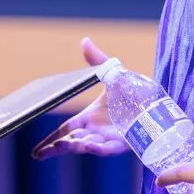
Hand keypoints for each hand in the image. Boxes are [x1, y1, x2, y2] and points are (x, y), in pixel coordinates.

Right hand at [31, 37, 127, 159]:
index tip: (35, 153)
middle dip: (58, 147)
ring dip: (75, 147)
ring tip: (62, 146)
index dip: (49, 142)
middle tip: (43, 153)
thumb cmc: (133, 91)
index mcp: (88, 118)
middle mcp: (95, 131)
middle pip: (71, 142)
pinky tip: (88, 147)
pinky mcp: (123, 144)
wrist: (157, 100)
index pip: (65, 131)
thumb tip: (84, 41)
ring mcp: (108, 139)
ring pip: (87, 146)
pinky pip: (108, 149)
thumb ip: (97, 61)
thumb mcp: (112, 74)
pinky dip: (98, 149)